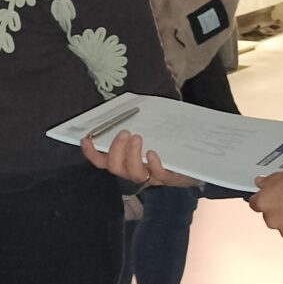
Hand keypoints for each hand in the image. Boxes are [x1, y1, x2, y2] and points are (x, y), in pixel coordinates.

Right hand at [79, 129, 196, 190]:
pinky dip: (153, 165)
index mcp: (126, 161)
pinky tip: (152, 154)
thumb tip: (128, 105)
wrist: (196, 162)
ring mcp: (151, 177)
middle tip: (125, 133)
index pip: (102, 161)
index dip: (92, 152)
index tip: (87, 138)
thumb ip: (138, 123)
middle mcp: (134, 172)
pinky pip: (157, 175)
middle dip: (115, 150)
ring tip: (138, 137)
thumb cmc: (167, 145)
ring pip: (133, 174)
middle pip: (115, 168)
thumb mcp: (150, 132)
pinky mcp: (168, 178)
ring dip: (131, 155)